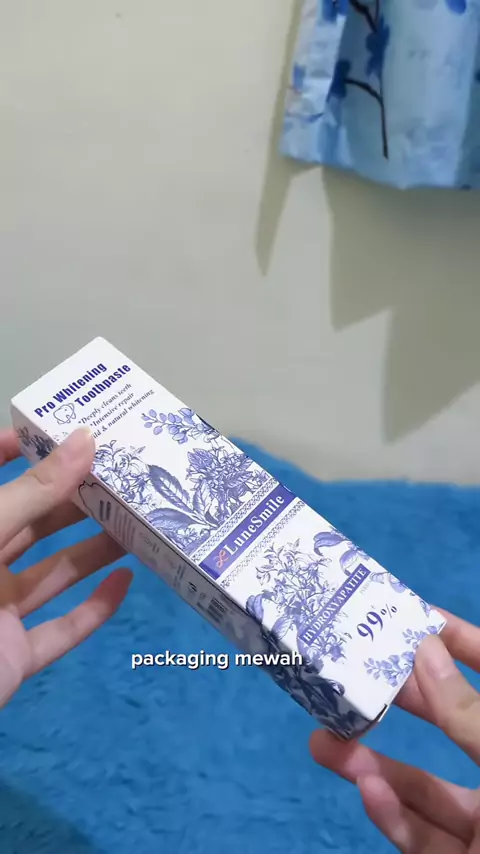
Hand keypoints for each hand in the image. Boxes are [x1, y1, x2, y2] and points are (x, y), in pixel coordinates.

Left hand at [0, 426, 131, 707]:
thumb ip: (34, 492)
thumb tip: (86, 441)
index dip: (15, 451)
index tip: (63, 431)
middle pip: (34, 523)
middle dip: (76, 498)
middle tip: (125, 473)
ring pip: (55, 573)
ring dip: (96, 549)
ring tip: (139, 519)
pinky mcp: (17, 656)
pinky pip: (63, 631)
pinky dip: (96, 609)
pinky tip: (127, 581)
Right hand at [310, 614, 479, 852]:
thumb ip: (470, 716)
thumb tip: (425, 652)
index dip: (464, 644)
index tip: (415, 619)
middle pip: (454, 728)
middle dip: (401, 704)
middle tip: (351, 678)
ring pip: (428, 792)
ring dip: (375, 767)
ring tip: (324, 743)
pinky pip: (426, 842)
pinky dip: (394, 818)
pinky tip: (367, 790)